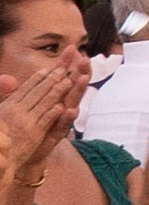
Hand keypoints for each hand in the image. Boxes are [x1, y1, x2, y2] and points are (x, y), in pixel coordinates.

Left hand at [0, 57, 83, 182]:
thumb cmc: (22, 129)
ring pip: (72, 103)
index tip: (71, 49)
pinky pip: (63, 125)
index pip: (60, 76)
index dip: (65, 63)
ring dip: (78, 91)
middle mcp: (59, 106)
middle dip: (79, 72)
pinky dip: (67, 118)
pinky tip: (69, 110)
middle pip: (71, 86)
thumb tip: (8, 79)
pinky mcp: (55, 135)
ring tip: (82, 79)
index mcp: (50, 97)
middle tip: (84, 60)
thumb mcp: (15, 108)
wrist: (20, 155)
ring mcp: (59, 121)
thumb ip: (11, 94)